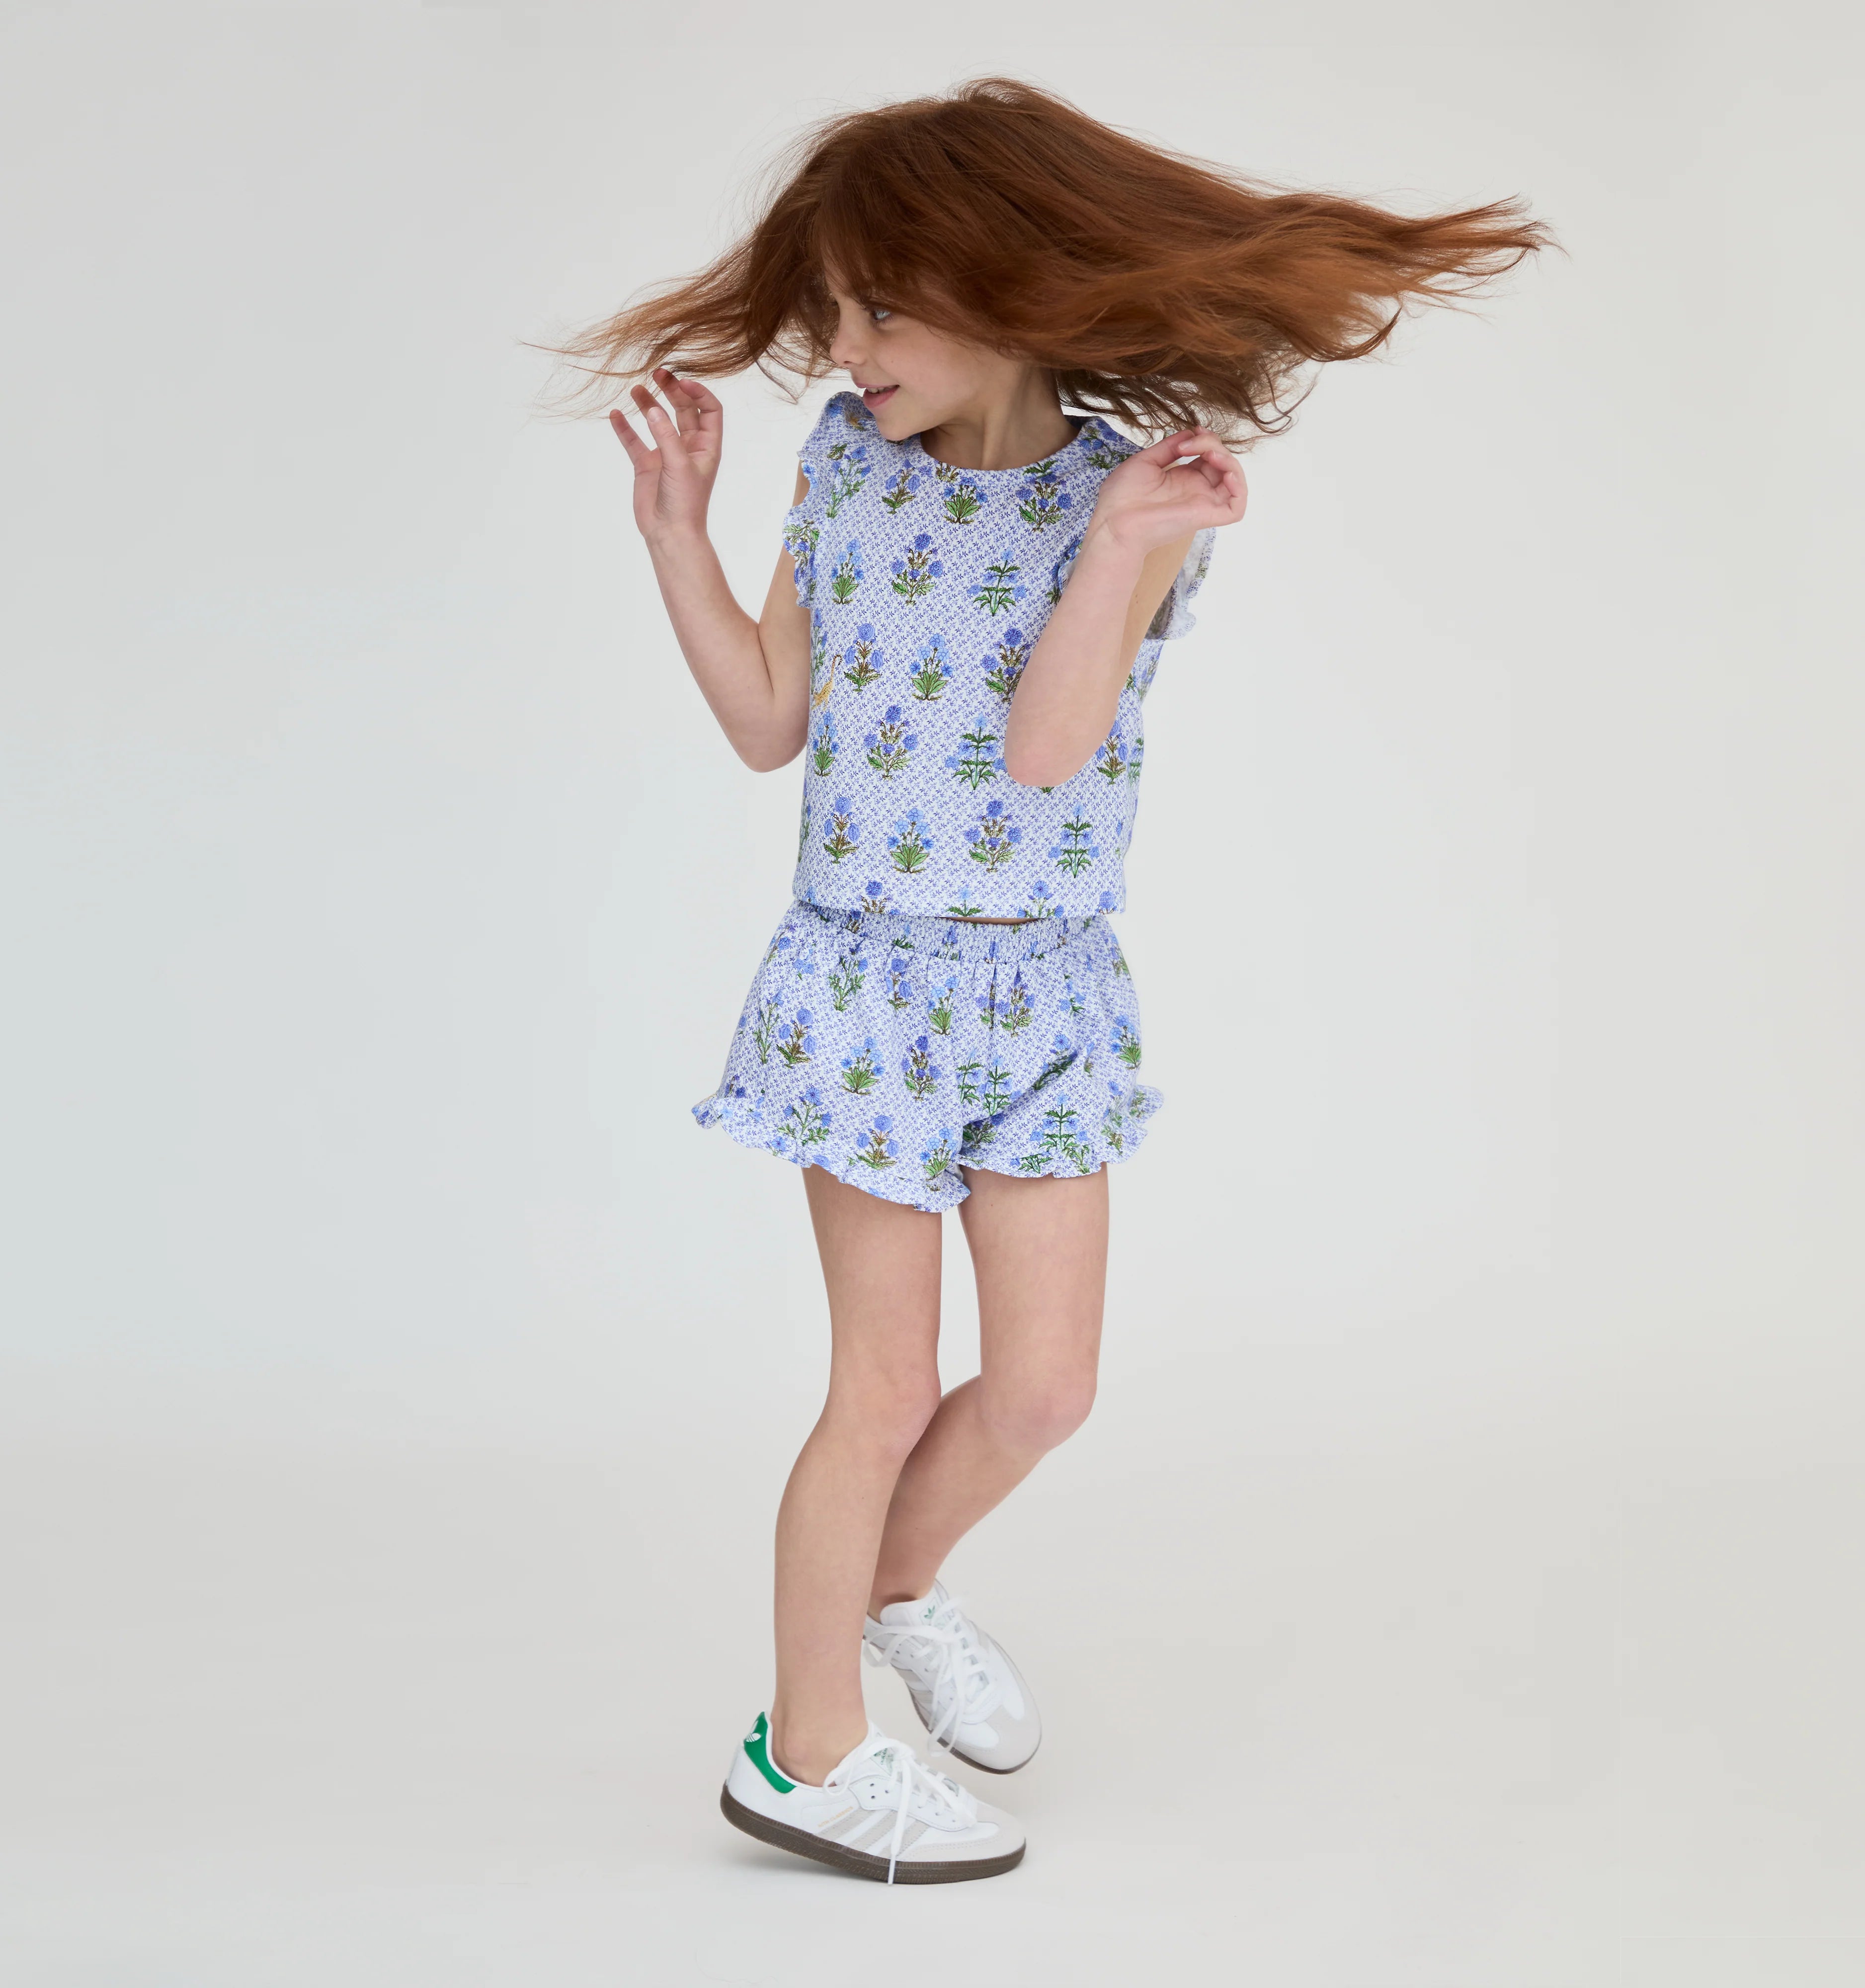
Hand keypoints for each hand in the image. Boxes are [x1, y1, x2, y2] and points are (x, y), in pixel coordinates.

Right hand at [608, 366, 722, 542]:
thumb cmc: (685, 503)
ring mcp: (666, 455)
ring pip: (657, 421)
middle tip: (657, 373)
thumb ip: (666, 436)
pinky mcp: (647, 465)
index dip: (698, 392)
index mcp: (706, 446)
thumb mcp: (679, 465)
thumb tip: (652, 409)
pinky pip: (634, 441)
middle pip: (682, 409)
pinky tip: (616, 414)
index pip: (709, 409)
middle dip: (671, 390)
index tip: (681, 382)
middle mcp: (687, 447)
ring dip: (648, 404)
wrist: (670, 534)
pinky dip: (625, 428)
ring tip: (635, 389)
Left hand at [1084, 427, 1247, 558]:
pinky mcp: (1205, 517)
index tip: (1192, 431)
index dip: (1206, 439)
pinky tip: (1226, 474)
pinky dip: (1239, 489)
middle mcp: (1195, 490)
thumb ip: (1169, 447)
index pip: (1207, 455)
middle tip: (1192, 442)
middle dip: (1213, 444)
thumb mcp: (1146, 461)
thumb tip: (1189, 433)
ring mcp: (1201, 503)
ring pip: (1233, 481)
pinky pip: (1236, 508)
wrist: (1113, 522)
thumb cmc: (1121, 496)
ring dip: (1229, 460)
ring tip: (1210, 454)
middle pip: (1221, 463)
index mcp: (1181, 478)